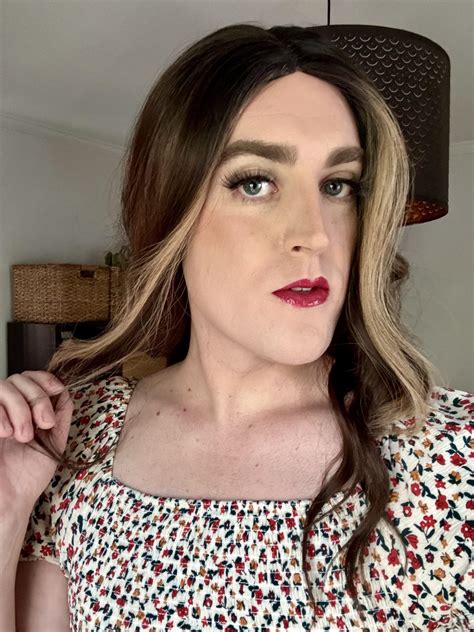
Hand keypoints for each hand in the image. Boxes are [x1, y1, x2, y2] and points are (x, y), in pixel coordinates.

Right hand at [0, 371, 73, 519]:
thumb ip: (59, 414)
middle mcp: (5, 410)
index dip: (43, 378)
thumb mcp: (54, 440)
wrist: (8, 501)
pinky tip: (4, 434)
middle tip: (43, 424)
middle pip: (18, 378)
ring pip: (3, 385)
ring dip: (19, 408)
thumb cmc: (28, 476)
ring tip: (23, 436)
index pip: (29, 377)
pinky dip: (0, 415)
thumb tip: (64, 389)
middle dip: (36, 397)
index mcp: (24, 410)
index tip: (56, 390)